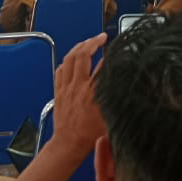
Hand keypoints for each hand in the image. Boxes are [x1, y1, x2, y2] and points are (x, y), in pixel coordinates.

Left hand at [51, 33, 107, 161]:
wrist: (69, 144)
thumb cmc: (89, 134)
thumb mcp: (109, 115)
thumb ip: (115, 97)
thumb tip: (123, 83)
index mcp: (93, 93)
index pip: (103, 65)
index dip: (111, 54)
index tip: (118, 48)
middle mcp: (78, 87)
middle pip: (82, 55)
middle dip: (93, 42)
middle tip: (101, 37)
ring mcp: (66, 87)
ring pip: (69, 59)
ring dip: (78, 47)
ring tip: (87, 42)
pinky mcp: (58, 91)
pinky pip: (60, 70)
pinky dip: (67, 61)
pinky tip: (71, 58)